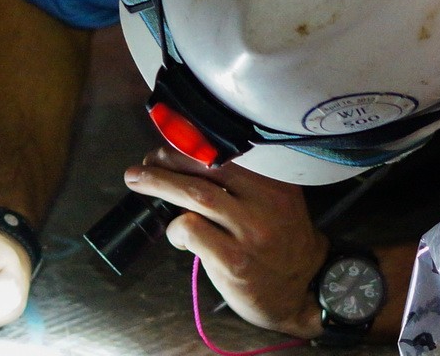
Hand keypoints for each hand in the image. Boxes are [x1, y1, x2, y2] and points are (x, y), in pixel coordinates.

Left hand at [125, 147, 328, 337]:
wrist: (303, 293)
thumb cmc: (282, 247)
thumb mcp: (278, 206)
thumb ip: (246, 185)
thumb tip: (190, 161)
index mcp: (275, 185)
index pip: (227, 154)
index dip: (189, 146)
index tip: (167, 147)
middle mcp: (265, 203)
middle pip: (206, 169)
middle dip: (167, 161)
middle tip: (145, 163)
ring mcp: (250, 233)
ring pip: (195, 195)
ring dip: (159, 183)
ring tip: (136, 179)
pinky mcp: (234, 261)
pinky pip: (192, 230)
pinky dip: (175, 228)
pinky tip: (177, 236)